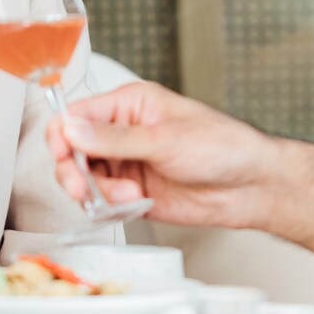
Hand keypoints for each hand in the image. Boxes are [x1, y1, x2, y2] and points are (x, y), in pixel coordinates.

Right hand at [47, 80, 284, 228]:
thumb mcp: (165, 139)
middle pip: (72, 151)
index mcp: (129, 105)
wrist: (251, 186)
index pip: (77, 115)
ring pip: (84, 180)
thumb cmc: (222, 146)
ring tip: (127, 197)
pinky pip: (103, 202)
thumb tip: (72, 129)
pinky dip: (109, 208)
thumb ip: (114, 138)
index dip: (62, 135)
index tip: (62, 154)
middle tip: (84, 187)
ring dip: (98, 192)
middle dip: (73, 171)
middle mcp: (122, 133)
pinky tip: (134, 205)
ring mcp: (126, 165)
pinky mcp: (132, 194)